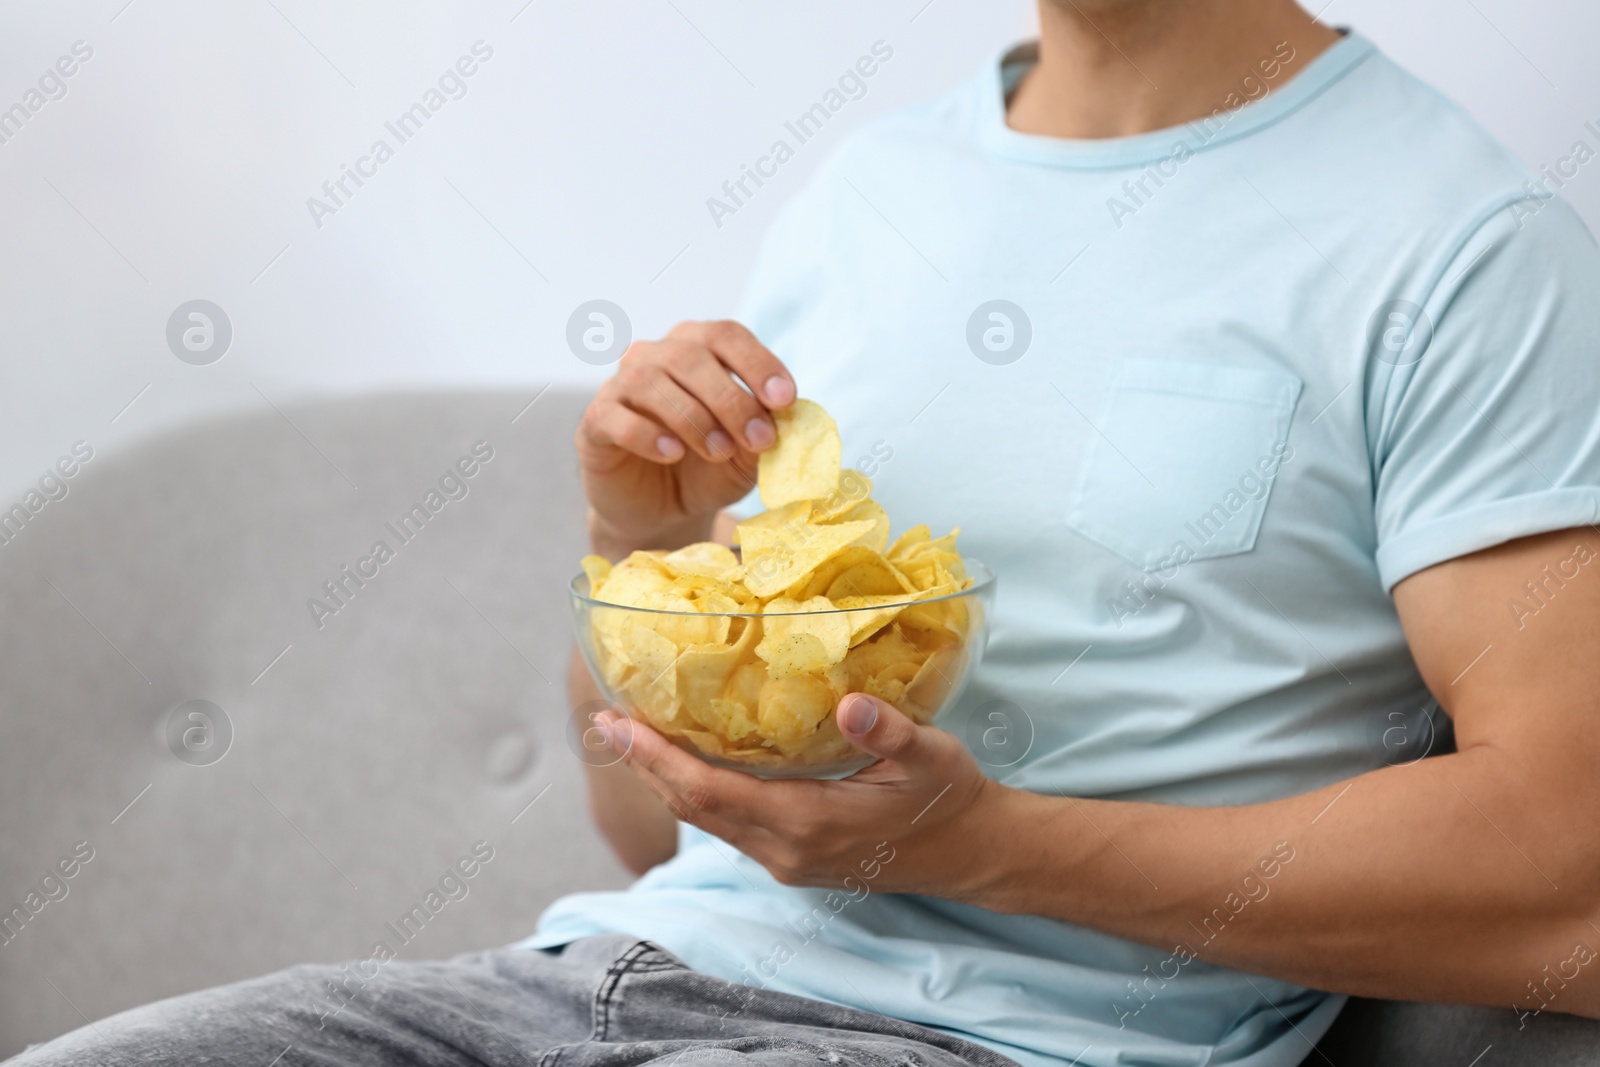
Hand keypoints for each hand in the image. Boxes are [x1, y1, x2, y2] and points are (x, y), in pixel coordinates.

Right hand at [576, 320, 794, 556]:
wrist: (665, 512)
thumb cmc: (709, 470)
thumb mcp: (748, 454)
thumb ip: (765, 430)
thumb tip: (788, 414)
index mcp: (697, 348)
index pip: (726, 335)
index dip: (758, 363)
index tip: (785, 400)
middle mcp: (656, 356)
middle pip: (690, 356)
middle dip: (731, 399)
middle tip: (759, 440)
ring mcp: (620, 386)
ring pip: (649, 381)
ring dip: (692, 418)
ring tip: (718, 452)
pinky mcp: (595, 421)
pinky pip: (614, 416)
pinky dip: (646, 433)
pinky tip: (672, 453)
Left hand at [594, 693, 1006, 898]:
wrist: (973, 853)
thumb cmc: (950, 797)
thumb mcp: (930, 755)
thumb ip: (890, 732)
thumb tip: (850, 705)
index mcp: (807, 823)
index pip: (709, 792)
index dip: (657, 760)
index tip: (618, 724)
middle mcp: (784, 850)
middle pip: (692, 809)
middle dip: (645, 765)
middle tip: (606, 718)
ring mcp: (785, 860)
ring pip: (706, 819)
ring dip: (666, 778)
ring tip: (632, 734)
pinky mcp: (792, 858)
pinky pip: (728, 823)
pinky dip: (697, 790)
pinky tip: (688, 759)